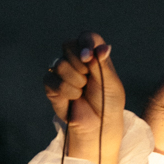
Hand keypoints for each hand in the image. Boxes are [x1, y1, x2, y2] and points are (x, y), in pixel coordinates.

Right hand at [43, 32, 124, 163]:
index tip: (89, 57)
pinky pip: (52, 80)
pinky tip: (74, 98)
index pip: (86, 37)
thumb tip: (102, 47)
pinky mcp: (51, 85)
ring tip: (83, 91)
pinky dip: (67, 91)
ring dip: (76, 81)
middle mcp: (76, 60)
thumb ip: (103, 64)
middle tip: (89, 78)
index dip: (86, 44)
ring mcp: (62, 71)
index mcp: (93, 55)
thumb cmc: (108, 103)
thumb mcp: (111, 82)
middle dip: (81, 63)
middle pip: (69, 45)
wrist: (99, 125)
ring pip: (60, 64)